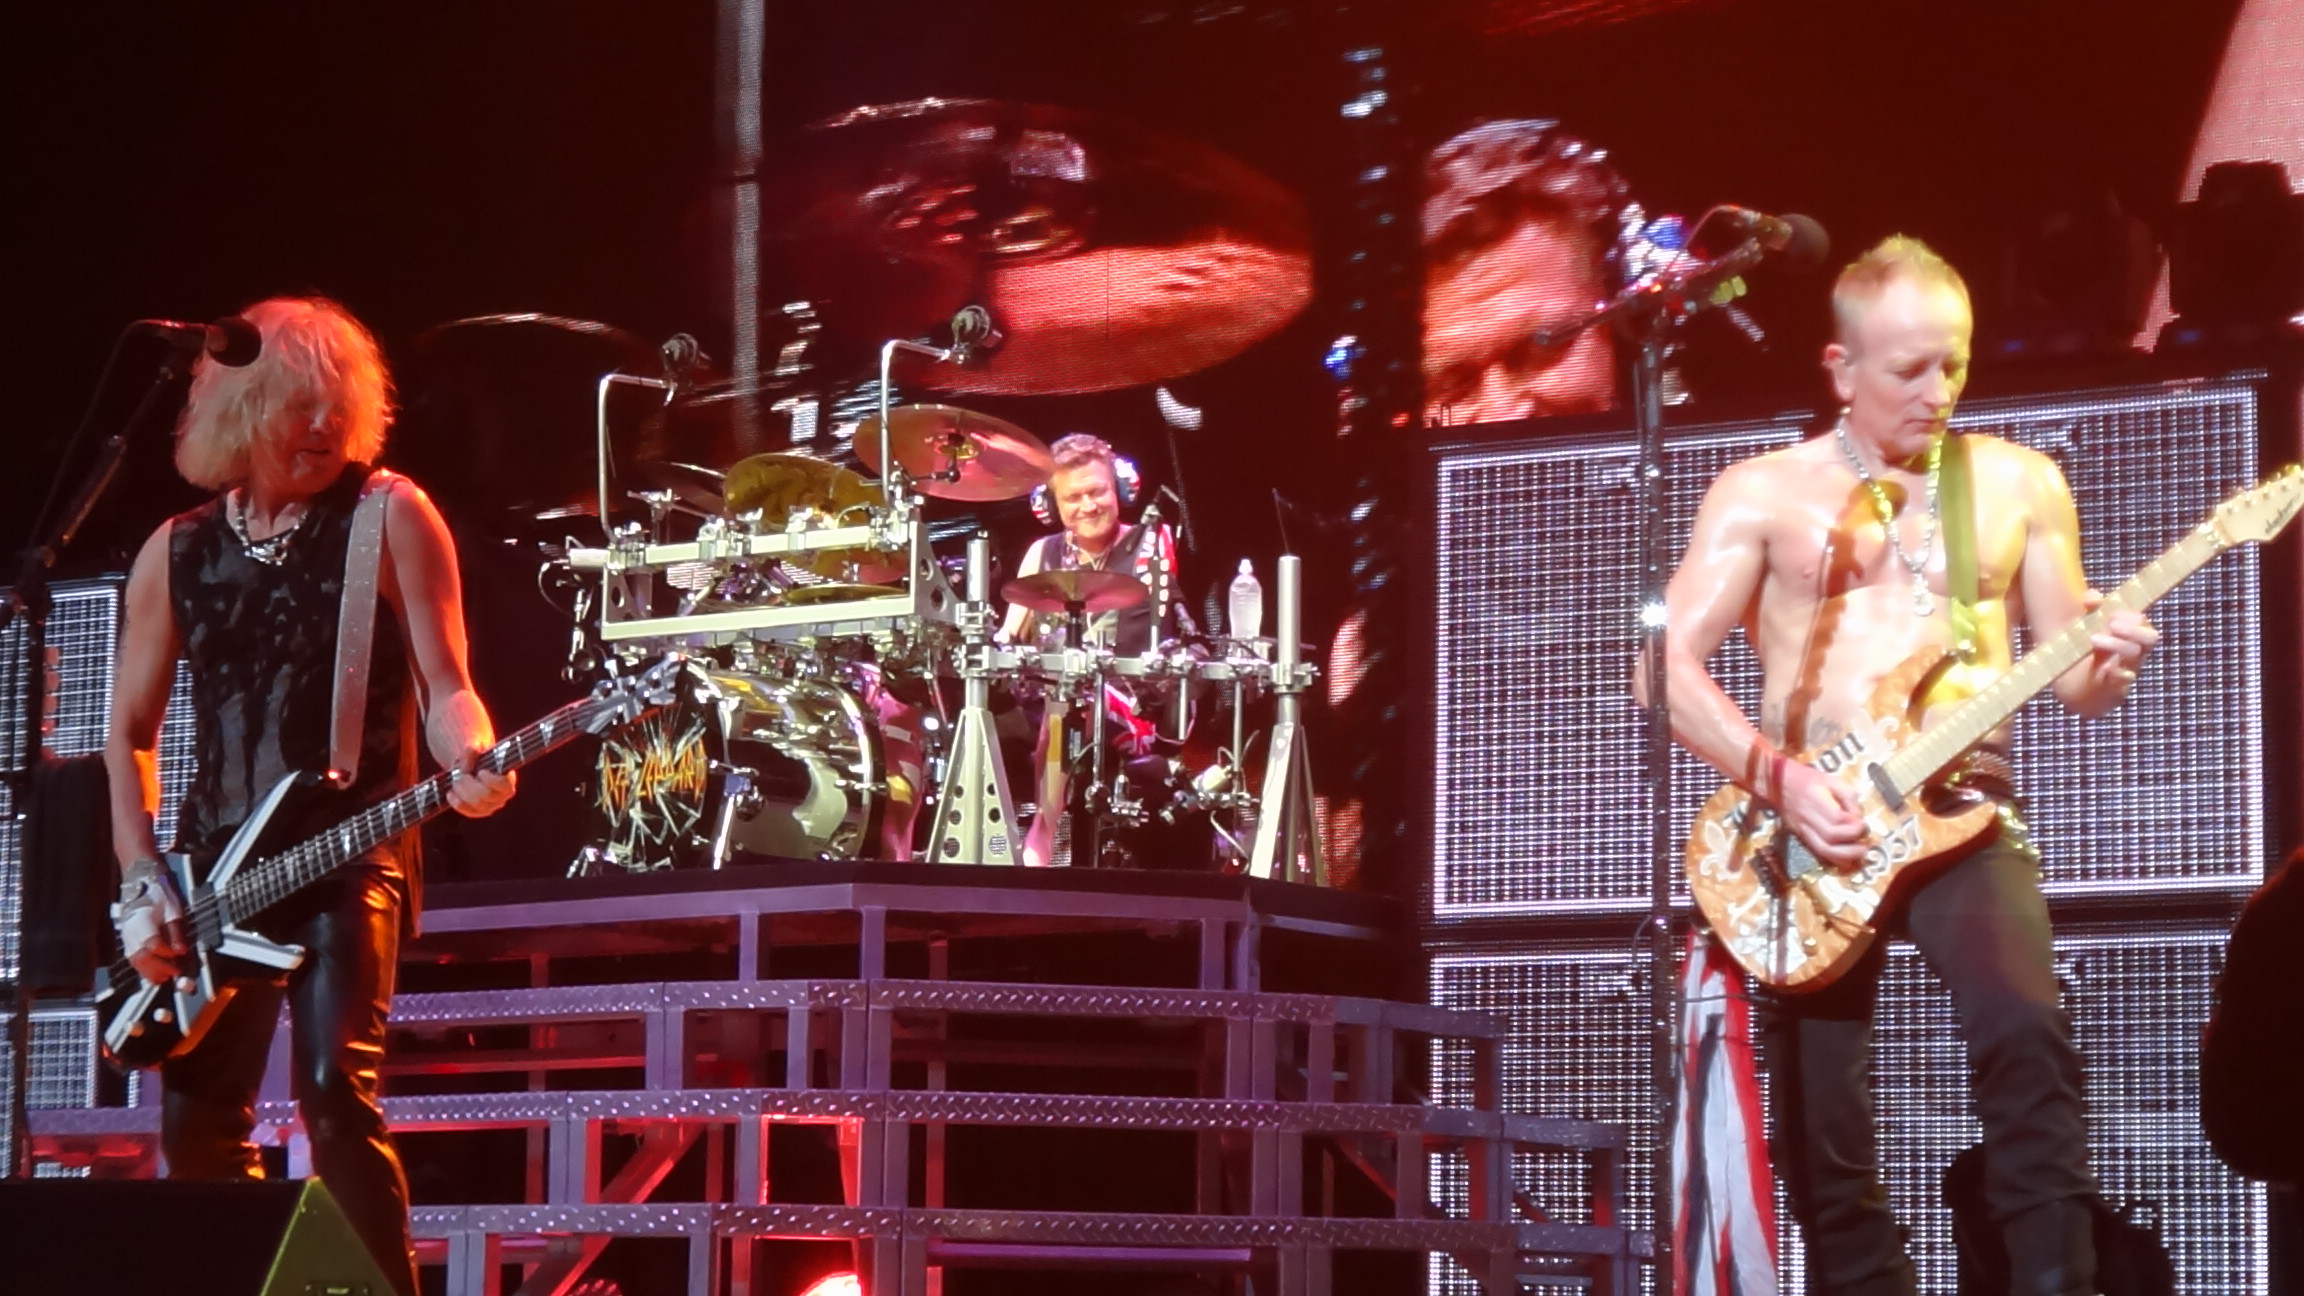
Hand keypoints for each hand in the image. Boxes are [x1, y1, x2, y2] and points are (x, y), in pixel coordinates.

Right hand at [117, 862, 188, 984]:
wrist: (142, 878)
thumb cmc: (159, 891)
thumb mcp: (174, 908)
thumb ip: (176, 932)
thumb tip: (181, 952)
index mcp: (143, 922)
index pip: (153, 946)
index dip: (166, 957)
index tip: (179, 962)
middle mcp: (131, 931)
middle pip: (140, 958)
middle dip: (157, 969)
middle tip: (173, 974)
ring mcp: (127, 934)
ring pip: (134, 960)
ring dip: (149, 970)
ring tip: (165, 975)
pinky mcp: (127, 936)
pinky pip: (132, 956)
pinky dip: (143, 965)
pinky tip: (155, 967)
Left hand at [446, 748, 515, 818]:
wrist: (470, 765)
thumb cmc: (477, 754)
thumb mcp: (475, 746)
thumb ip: (472, 750)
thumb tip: (466, 760)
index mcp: (507, 779)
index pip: (505, 784)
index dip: (492, 780)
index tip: (481, 771)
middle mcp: (502, 796)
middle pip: (487, 795)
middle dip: (471, 785)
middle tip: (461, 776)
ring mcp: (490, 806)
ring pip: (477, 804)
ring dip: (463, 792)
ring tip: (455, 781)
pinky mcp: (477, 812)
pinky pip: (468, 812)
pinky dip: (457, 803)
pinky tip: (450, 793)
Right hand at [1775, 757, 1868, 869]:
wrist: (1778, 783)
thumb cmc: (1806, 779)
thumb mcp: (1831, 779)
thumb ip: (1848, 796)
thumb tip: (1859, 816)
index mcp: (1815, 798)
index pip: (1836, 818)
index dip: (1853, 824)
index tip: (1862, 824)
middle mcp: (1807, 816)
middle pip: (1830, 837)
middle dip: (1851, 842)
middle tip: (1865, 842)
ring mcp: (1802, 828)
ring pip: (1822, 849)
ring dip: (1844, 855)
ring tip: (1859, 853)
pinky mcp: (1801, 835)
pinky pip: (1817, 850)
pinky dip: (1833, 857)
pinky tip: (1845, 857)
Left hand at [2082, 589, 2157, 693]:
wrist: (2076, 684)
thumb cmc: (2087, 648)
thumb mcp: (2086, 623)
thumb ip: (2091, 608)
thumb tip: (2093, 598)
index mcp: (2131, 634)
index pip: (2142, 622)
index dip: (2130, 616)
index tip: (2110, 615)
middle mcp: (2135, 651)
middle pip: (2150, 638)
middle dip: (2133, 629)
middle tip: (2111, 624)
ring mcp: (2128, 669)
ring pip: (2136, 656)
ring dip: (2117, 645)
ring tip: (2092, 639)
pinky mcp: (2117, 687)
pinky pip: (2125, 681)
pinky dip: (2118, 675)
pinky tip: (2106, 669)